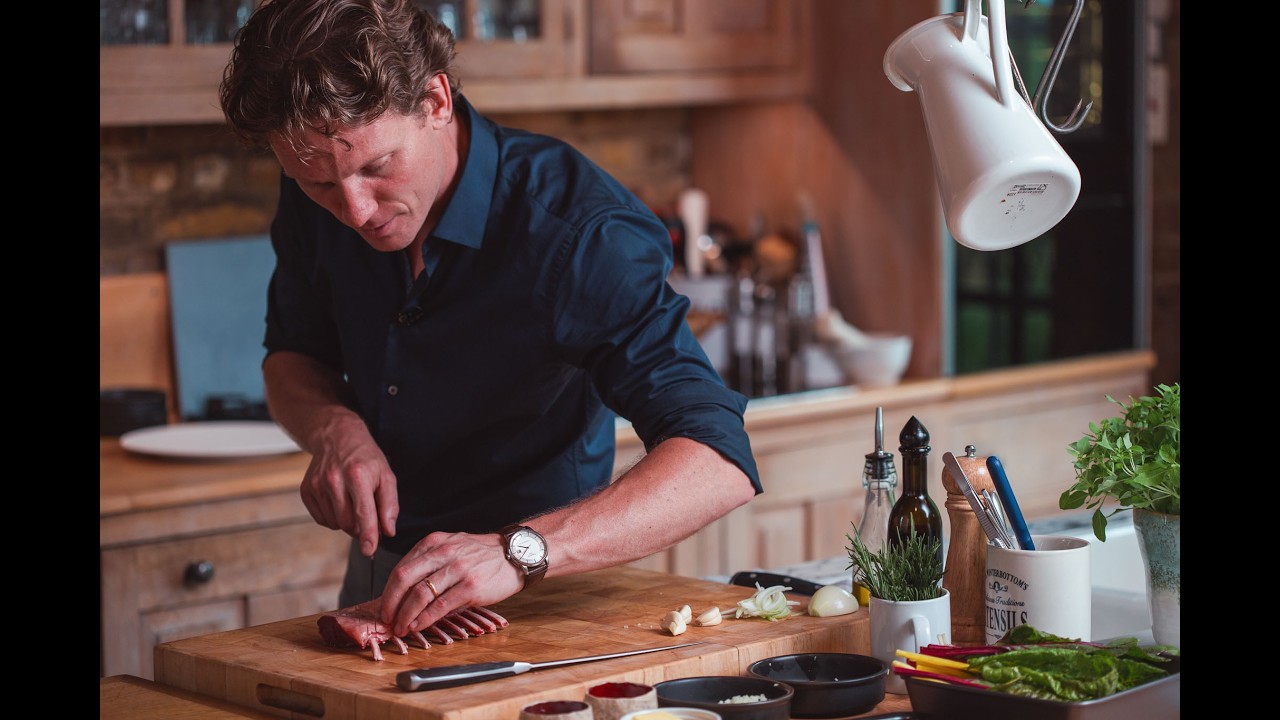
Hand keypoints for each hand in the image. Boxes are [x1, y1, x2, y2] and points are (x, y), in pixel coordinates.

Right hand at [298, 424, 398, 556]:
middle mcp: (334, 480)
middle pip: (348, 523)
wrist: (336, 436)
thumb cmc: (365, 458)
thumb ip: (389, 505)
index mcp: (357, 475)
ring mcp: (317, 485)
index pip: (363, 513)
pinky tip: (339, 502)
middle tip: (368, 516)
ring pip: (335, 524)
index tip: (370, 551)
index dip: (368, 535)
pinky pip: (322, 519)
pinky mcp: (306, 490)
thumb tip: (388, 531)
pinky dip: (333, 518)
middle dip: (361, 528)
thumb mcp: (386, 475)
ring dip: (347, 523)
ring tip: (353, 503)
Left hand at [379, 530, 522, 636]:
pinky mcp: (470, 586)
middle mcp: (443, 552)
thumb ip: (428, 563)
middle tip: (387, 620)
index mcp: (434, 543)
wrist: (514, 555)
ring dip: (405, 615)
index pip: (401, 568)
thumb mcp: (451, 547)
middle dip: (390, 604)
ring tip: (401, 628)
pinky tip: (418, 626)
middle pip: (404, 579)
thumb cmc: (481, 555)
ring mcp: (458, 569)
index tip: (385, 608)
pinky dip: (425, 619)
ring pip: (420, 594)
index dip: (388, 592)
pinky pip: (440, 606)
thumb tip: (404, 593)